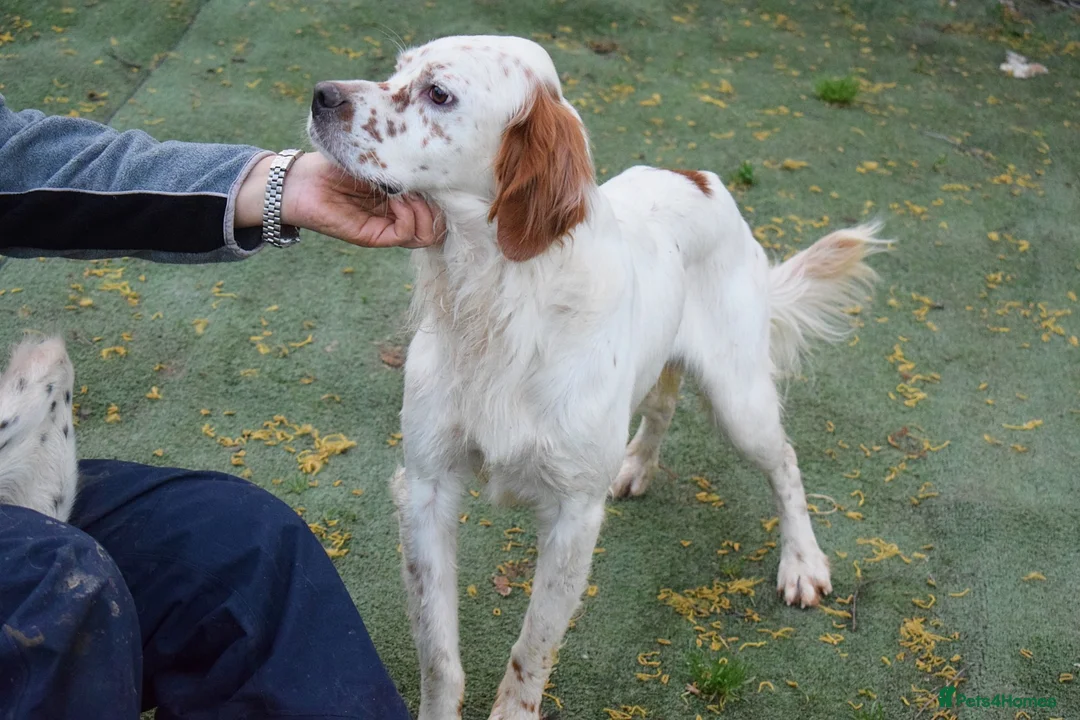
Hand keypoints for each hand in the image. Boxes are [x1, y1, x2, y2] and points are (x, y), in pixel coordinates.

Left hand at [235, 152, 440, 248]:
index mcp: (401, 198)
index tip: (434, 170)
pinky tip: (399, 198)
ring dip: (425, 210)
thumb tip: (431, 164)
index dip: (442, 192)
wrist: (301, 180)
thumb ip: (399, 163)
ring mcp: (387, 228)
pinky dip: (409, 216)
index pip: (437, 205)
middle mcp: (398, 216)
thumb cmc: (334, 163)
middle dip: (438, 202)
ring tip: (410, 191)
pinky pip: (406, 234)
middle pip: (437, 222)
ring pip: (427, 233)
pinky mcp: (374, 237)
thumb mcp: (375, 156)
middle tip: (423, 181)